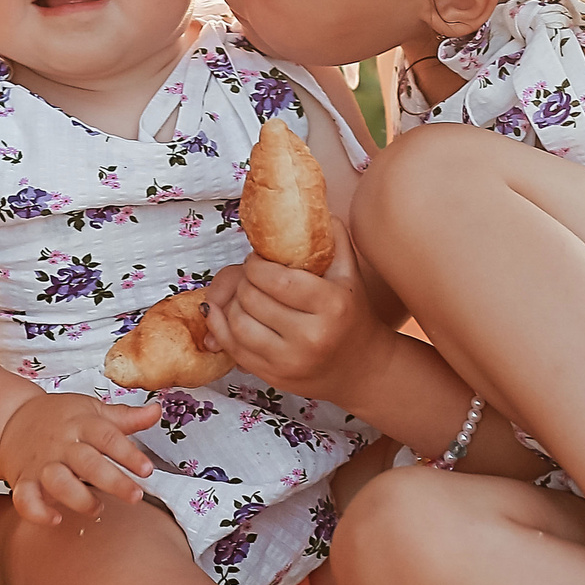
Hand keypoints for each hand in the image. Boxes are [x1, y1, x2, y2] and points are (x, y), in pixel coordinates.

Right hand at [0, 390, 159, 526]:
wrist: (12, 418)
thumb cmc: (59, 417)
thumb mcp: (92, 410)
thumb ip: (125, 417)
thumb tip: (157, 411)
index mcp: (81, 424)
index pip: (108, 437)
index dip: (128, 454)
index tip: (147, 469)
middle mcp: (62, 444)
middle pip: (87, 462)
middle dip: (112, 481)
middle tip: (135, 496)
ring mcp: (41, 463)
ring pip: (58, 481)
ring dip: (78, 498)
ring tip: (98, 509)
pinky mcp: (23, 480)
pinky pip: (25, 498)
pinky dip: (38, 511)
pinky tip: (55, 519)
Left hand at [201, 222, 395, 404]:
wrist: (363, 369)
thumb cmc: (353, 314)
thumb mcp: (350, 272)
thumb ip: (333, 236)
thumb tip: (311, 207)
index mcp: (332, 305)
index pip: (275, 279)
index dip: (256, 264)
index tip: (258, 261)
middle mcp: (312, 336)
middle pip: (252, 299)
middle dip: (243, 281)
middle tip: (250, 276)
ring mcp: (290, 361)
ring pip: (237, 324)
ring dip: (232, 303)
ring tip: (245, 294)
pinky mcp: (274, 378)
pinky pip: (233, 349)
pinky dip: (221, 326)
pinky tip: (225, 313)